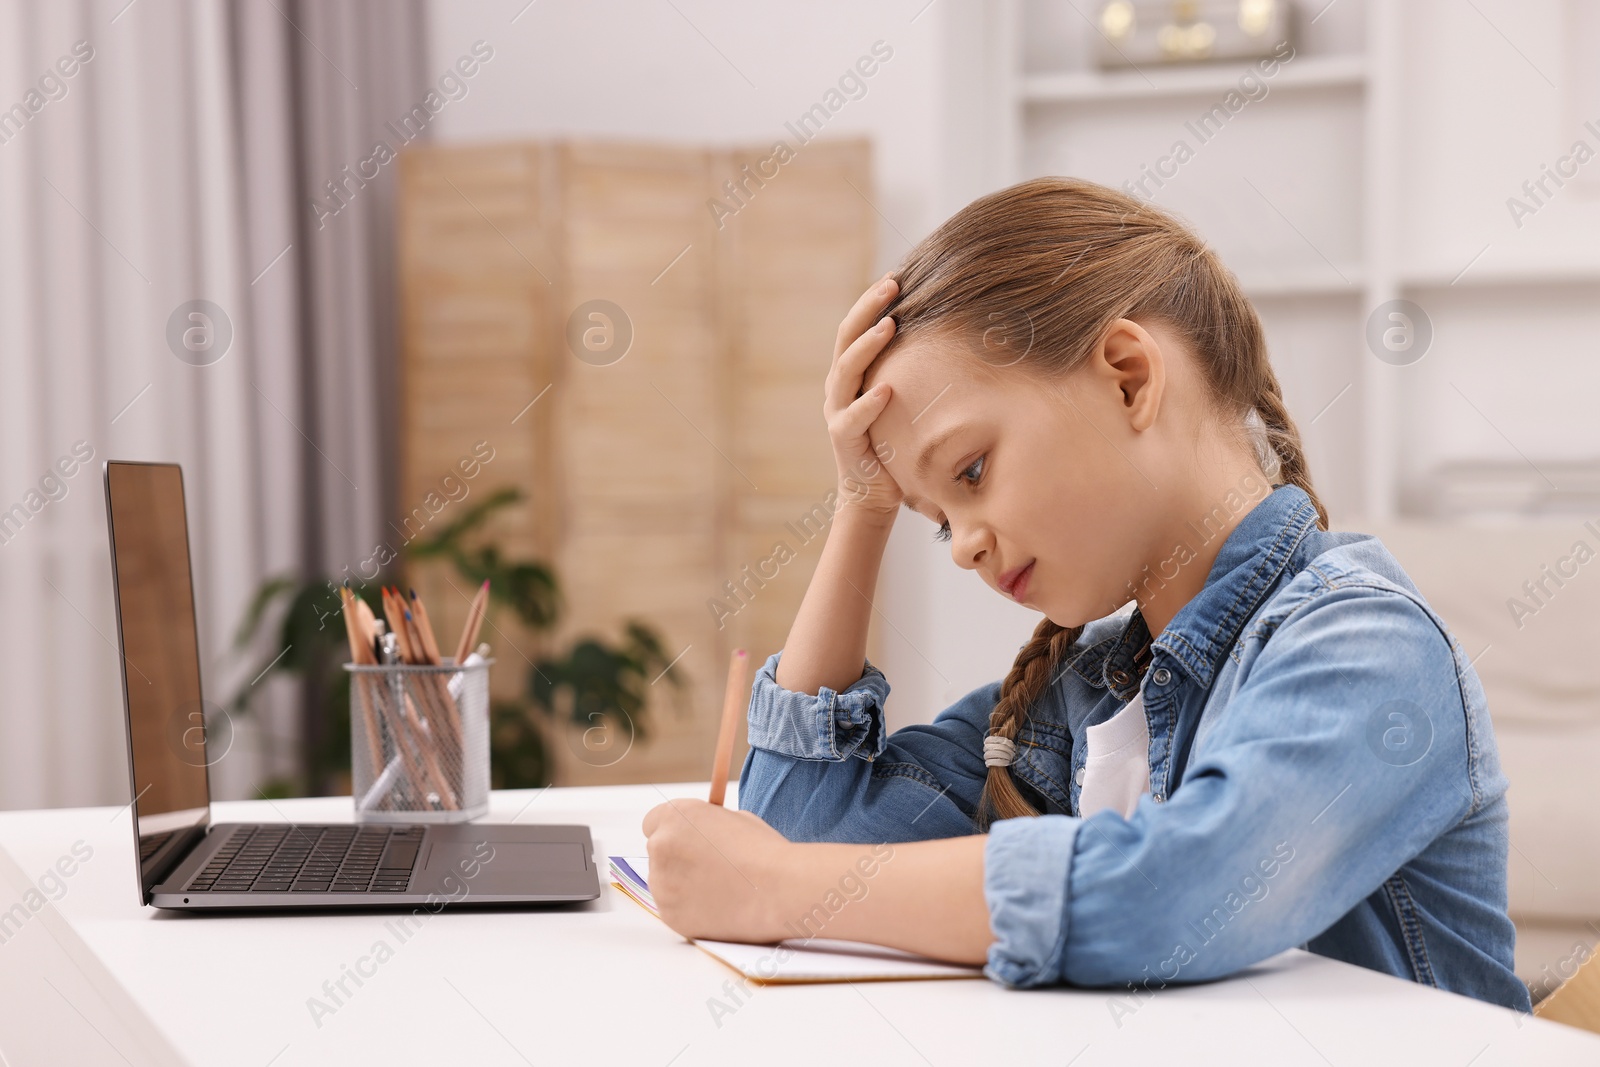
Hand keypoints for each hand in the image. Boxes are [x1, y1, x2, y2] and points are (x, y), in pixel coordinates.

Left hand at [642, 799, 791, 942]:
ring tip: (719, 888)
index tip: (686, 841)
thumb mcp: (734, 819)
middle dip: (676, 858)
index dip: (673, 832)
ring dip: (681, 884)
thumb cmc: (764, 852)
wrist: (779, 889)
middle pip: (657, 852)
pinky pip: (672, 908)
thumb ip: (706, 824)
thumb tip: (697, 832)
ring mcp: (662, 883)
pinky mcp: (669, 915)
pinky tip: (718, 905)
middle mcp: (661, 846)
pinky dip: (688, 908)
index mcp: (676, 816)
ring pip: (663, 882)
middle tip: (707, 868)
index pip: (653, 822)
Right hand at [825, 274, 901, 518]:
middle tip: (893, 284)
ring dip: (866, 346)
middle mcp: (839, 388)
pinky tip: (887, 390)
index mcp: (852, 374)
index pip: (857, 327)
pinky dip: (868, 404)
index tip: (897, 274)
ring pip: (845, 372)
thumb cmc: (894, 442)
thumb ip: (912, 371)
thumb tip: (952, 336)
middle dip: (868, 308)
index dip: (872, 300)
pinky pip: (852, 419)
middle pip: (846, 339)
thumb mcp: (904, 400)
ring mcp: (837, 412)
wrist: (874, 493)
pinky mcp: (843, 441)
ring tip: (889, 325)